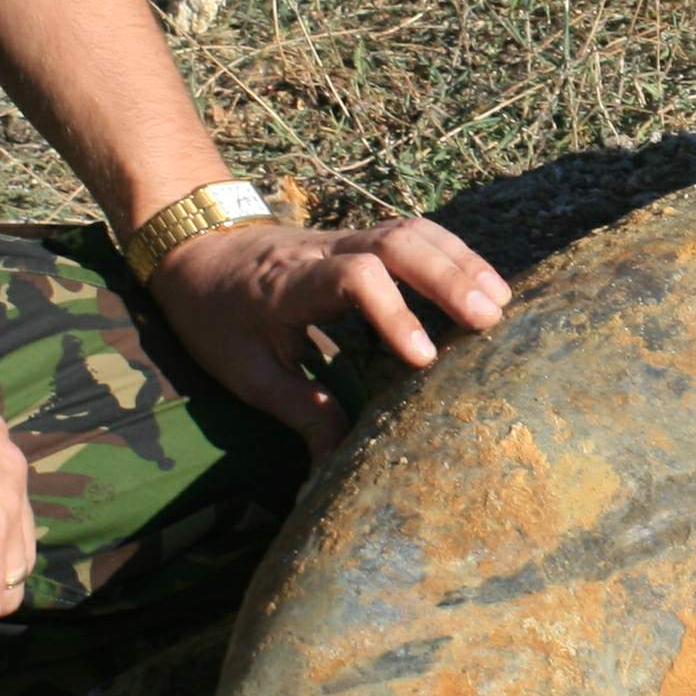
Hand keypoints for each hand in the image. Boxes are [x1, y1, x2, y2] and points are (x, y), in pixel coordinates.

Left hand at [148, 214, 510, 455]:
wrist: (195, 249)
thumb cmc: (214, 314)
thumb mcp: (243, 372)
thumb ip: (297, 411)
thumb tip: (337, 464)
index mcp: (290, 285)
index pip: (354, 279)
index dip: (395, 313)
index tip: (424, 359)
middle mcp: (324, 251)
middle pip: (396, 243)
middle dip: (447, 279)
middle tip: (489, 321)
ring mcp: (346, 238)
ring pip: (412, 231)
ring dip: (460, 262)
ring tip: (501, 302)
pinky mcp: (361, 238)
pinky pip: (415, 233)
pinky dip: (454, 253)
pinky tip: (485, 282)